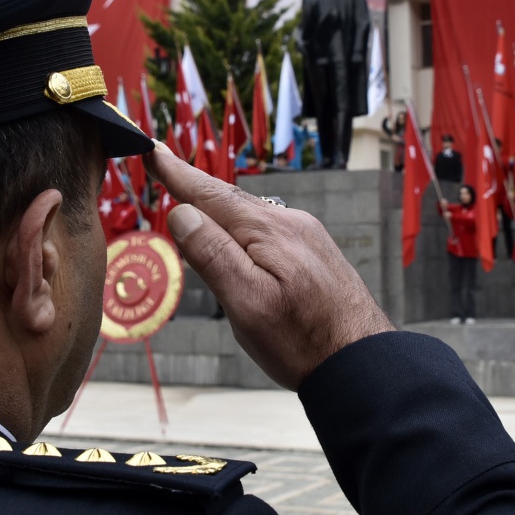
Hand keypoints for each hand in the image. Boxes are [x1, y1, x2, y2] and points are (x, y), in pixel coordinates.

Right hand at [143, 142, 392, 389]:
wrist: (362, 363)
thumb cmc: (302, 340)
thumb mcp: (247, 303)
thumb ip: (213, 255)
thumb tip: (183, 212)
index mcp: (269, 231)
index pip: (211, 194)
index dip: (177, 173)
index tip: (152, 151)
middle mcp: (290, 223)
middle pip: (229, 201)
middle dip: (195, 187)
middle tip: (163, 168)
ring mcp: (306, 237)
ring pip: (249, 216)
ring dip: (218, 209)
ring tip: (191, 200)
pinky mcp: (314, 254)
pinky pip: (268, 230)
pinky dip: (242, 228)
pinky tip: (237, 240)